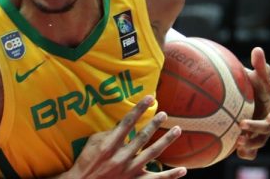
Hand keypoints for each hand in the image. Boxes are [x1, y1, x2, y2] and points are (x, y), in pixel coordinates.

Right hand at [62, 96, 186, 178]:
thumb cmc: (86, 161)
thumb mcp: (92, 142)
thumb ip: (108, 133)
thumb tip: (123, 125)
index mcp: (110, 144)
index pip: (127, 122)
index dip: (139, 108)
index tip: (149, 98)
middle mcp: (122, 156)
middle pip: (142, 136)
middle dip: (155, 124)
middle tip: (164, 114)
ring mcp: (130, 170)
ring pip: (153, 153)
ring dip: (166, 141)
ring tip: (177, 130)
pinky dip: (170, 175)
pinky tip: (182, 170)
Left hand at [237, 47, 269, 159]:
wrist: (246, 99)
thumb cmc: (255, 85)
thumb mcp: (258, 76)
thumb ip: (260, 66)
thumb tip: (258, 49)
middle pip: (267, 129)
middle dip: (256, 128)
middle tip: (241, 125)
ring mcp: (263, 133)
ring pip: (260, 142)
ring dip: (251, 144)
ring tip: (238, 144)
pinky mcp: (254, 140)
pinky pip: (252, 151)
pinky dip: (246, 154)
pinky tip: (235, 152)